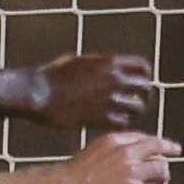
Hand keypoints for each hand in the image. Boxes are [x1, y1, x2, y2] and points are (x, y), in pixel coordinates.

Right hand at [31, 53, 155, 135]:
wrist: (38, 92)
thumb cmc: (54, 75)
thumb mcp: (81, 61)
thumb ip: (101, 65)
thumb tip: (113, 70)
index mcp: (110, 62)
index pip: (143, 66)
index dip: (145, 76)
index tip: (141, 82)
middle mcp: (113, 79)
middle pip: (145, 87)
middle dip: (143, 94)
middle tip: (138, 100)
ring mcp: (108, 99)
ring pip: (137, 107)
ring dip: (135, 111)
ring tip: (129, 114)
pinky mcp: (100, 118)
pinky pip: (123, 122)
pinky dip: (123, 123)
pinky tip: (116, 122)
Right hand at [53, 131, 180, 183]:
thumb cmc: (77, 170)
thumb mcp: (96, 148)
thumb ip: (114, 147)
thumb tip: (129, 150)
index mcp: (116, 140)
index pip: (143, 137)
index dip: (156, 142)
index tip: (163, 144)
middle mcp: (127, 152)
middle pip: (157, 148)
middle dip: (168, 151)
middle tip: (174, 154)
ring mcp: (131, 171)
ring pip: (160, 168)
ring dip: (165, 174)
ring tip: (165, 179)